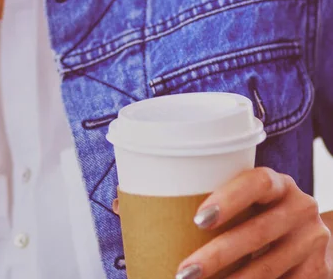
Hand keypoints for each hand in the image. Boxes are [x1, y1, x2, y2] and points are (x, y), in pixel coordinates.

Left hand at [175, 167, 332, 278]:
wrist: (309, 233)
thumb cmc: (260, 211)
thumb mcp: (249, 199)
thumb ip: (217, 203)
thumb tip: (138, 210)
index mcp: (278, 182)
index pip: (257, 183)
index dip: (229, 199)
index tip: (198, 219)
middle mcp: (300, 207)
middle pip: (258, 233)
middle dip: (217, 256)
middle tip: (185, 273)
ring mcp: (312, 241)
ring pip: (268, 268)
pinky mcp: (319, 271)